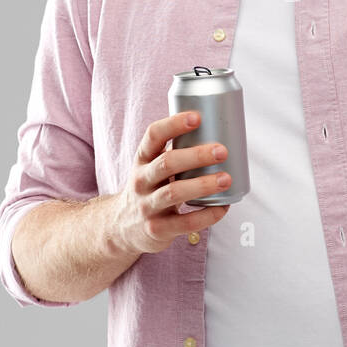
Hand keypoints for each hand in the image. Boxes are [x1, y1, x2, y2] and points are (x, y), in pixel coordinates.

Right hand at [111, 110, 233, 254]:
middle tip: (222, 151)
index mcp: (142, 160)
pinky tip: (223, 207)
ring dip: (203, 184)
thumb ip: (175, 153)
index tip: (197, 117)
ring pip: (174, 192)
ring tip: (226, 179)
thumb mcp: (150, 168)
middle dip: (196, 155)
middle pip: (167, 163)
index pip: (153, 135)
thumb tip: (218, 132)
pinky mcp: (157, 229)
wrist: (120, 228)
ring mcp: (147, 206)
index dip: (174, 124)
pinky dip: (207, 215)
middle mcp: (141, 181)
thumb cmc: (148, 190)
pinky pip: (185, 222)